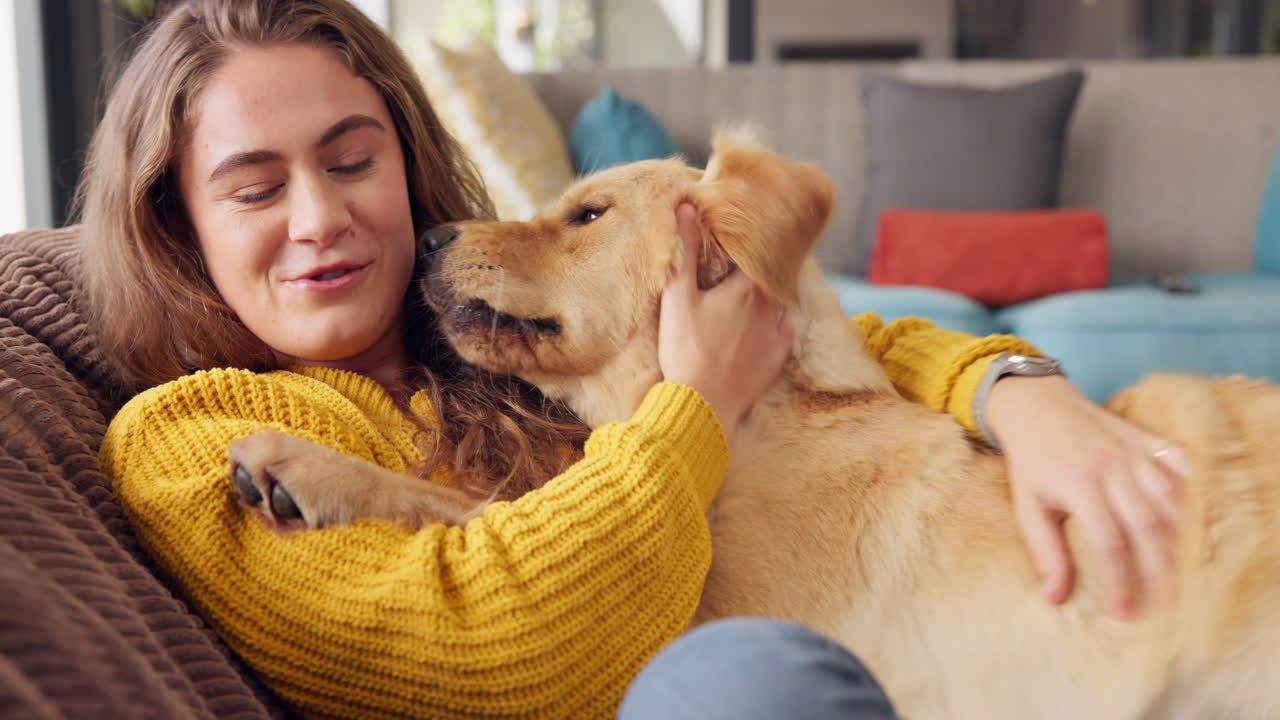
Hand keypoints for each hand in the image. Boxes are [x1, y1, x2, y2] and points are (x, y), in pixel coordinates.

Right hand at [658, 203, 793, 443]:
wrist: (703, 405)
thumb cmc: (685, 351)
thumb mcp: (677, 298)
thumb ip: (684, 251)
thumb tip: (687, 207)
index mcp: (745, 287)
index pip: (755, 249)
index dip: (751, 236)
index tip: (749, 223)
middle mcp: (768, 305)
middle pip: (773, 270)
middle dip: (766, 256)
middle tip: (761, 242)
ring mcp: (777, 331)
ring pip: (784, 295)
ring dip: (777, 281)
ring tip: (771, 270)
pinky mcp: (778, 354)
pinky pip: (790, 324)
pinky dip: (787, 310)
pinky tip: (783, 306)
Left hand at [986, 375, 1192, 619]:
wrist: (1035, 405)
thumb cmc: (1031, 462)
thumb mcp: (1027, 505)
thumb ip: (1044, 550)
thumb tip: (1055, 597)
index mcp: (1078, 485)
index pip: (1108, 542)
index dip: (1120, 580)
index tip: (1124, 613)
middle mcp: (1111, 467)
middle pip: (1149, 524)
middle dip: (1160, 568)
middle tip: (1166, 602)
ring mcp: (1133, 450)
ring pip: (1171, 496)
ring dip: (1181, 535)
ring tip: (1183, 570)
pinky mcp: (1146, 438)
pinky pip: (1181, 462)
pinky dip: (1193, 486)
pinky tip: (1196, 515)